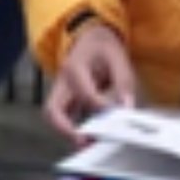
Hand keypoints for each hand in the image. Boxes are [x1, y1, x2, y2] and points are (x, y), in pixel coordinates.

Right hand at [46, 22, 137, 138]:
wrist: (90, 36)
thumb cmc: (103, 46)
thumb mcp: (117, 57)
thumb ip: (123, 82)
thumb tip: (126, 107)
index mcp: (74, 67)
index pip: (86, 95)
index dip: (102, 108)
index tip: (118, 115)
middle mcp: (63, 81)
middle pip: (53, 109)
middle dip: (67, 129)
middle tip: (86, 142)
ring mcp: (61, 90)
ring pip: (55, 115)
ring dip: (68, 131)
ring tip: (88, 143)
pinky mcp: (65, 98)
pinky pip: (63, 115)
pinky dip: (73, 127)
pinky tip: (90, 135)